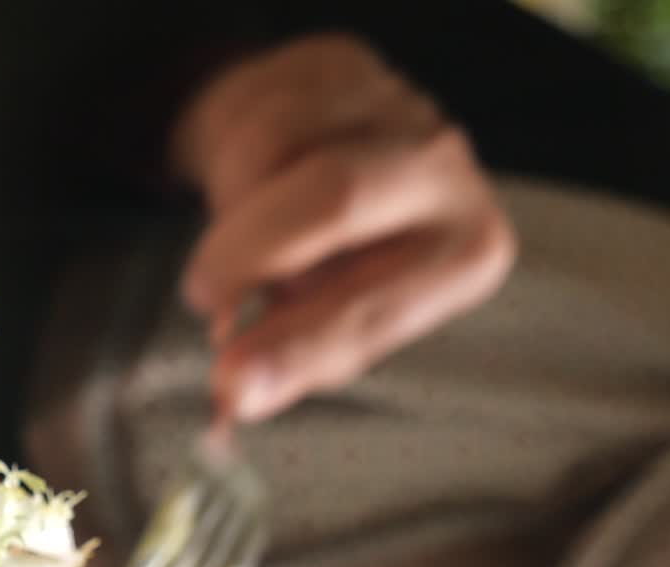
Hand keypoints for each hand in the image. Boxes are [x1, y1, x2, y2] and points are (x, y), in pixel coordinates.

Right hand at [173, 34, 516, 422]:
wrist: (330, 170)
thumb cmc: (338, 263)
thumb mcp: (334, 318)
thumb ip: (293, 357)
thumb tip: (235, 396)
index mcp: (465, 254)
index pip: (374, 305)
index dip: (297, 346)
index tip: (231, 384)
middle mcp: (448, 171)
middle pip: (335, 194)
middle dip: (247, 252)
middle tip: (204, 298)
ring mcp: (397, 105)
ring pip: (274, 145)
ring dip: (230, 210)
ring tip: (239, 243)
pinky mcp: (344, 66)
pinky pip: (256, 111)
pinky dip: (229, 165)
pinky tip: (246, 188)